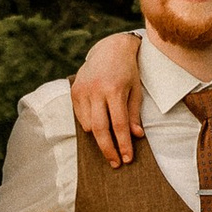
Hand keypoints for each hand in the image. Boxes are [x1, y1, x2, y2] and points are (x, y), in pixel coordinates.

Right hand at [71, 32, 145, 166]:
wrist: (110, 48)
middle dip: (108, 149)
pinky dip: (90, 125)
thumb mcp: (136, 90)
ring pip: (89, 126)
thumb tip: (136, 136)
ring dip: (100, 137)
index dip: (123, 144)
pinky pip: (81, 118)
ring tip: (110, 142)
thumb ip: (134, 114)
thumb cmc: (127, 70)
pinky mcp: (74, 91)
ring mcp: (83, 90)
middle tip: (115, 163)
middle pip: (100, 129)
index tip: (127, 159)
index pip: (119, 124)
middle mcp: (96, 90)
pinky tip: (99, 126)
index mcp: (114, 89)